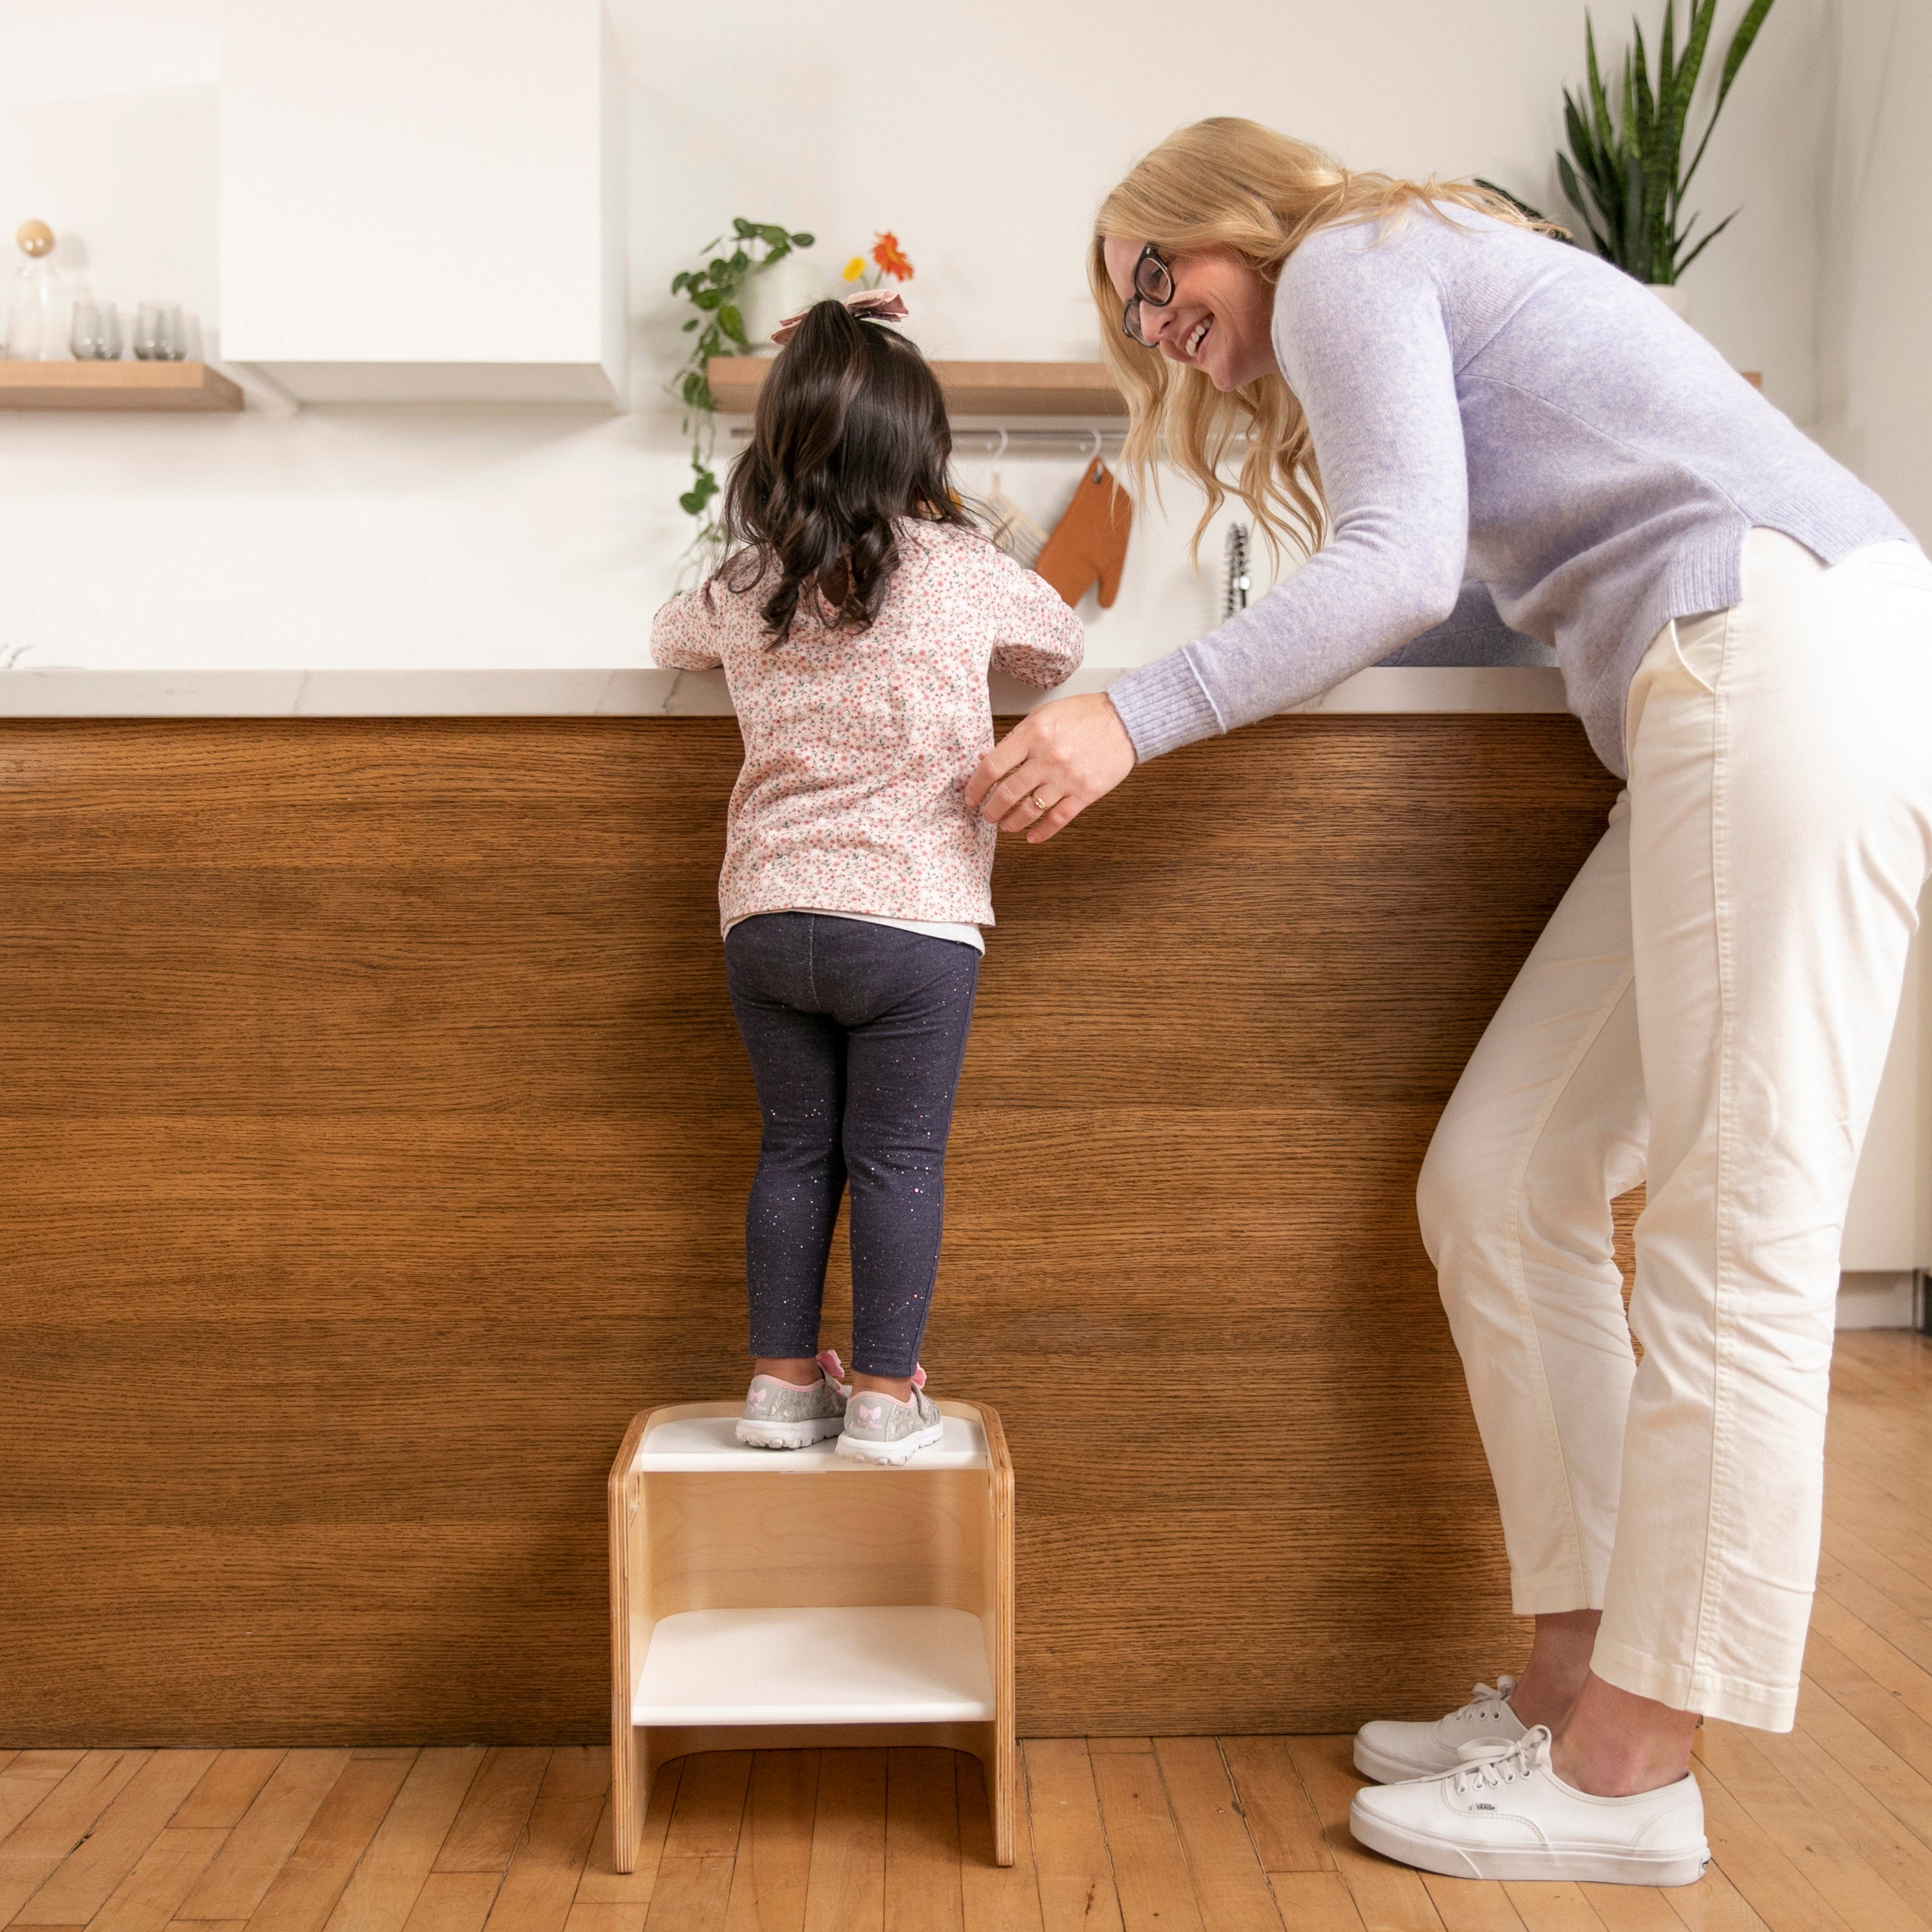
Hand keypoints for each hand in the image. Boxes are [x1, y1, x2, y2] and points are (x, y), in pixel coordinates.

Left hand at [965, 693, 1136, 841]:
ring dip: (1012, 822)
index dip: (976, 786)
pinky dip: (1041, 832)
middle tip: (987, 815)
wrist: (1124, 720)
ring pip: (1030, 810)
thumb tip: (986, 759)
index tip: (971, 796)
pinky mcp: (1086, 793)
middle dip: (991, 809)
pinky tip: (1031, 836)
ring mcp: (1067, 778)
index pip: (993, 766)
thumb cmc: (1083, 715)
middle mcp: (1048, 758)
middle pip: (1007, 793)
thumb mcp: (1043, 717)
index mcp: (1033, 735)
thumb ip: (1015, 739)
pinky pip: (1058, 819)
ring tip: (1005, 825)